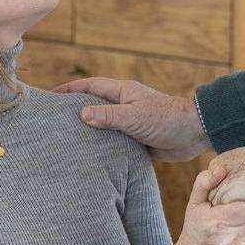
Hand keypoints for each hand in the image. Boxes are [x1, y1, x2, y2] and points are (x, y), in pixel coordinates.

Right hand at [60, 77, 210, 161]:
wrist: (194, 134)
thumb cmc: (166, 119)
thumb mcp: (134, 116)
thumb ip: (108, 115)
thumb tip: (81, 113)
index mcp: (122, 93)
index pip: (89, 87)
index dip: (70, 90)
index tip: (50, 95)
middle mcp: (123, 105)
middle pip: (93, 105)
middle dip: (74, 110)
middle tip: (53, 120)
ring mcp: (129, 122)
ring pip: (103, 125)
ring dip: (88, 130)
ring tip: (65, 140)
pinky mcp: (135, 139)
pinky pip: (113, 141)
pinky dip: (102, 146)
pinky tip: (90, 156)